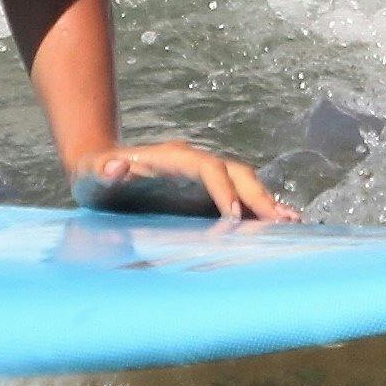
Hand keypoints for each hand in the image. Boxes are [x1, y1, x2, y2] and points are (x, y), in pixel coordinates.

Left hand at [76, 138, 288, 223]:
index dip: (221, 188)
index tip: (232, 214)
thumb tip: (115, 166)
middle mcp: (195, 166)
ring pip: (245, 185)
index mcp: (172, 158)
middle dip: (257, 195)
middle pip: (236, 173)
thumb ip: (103, 170)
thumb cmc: (95, 174)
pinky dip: (260, 212)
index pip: (206, 167)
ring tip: (293, 224)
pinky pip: (241, 200)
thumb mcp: (92, 173)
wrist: (101, 172)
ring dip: (266, 203)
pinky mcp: (207, 197)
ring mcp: (204, 181)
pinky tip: (281, 227)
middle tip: (279, 222)